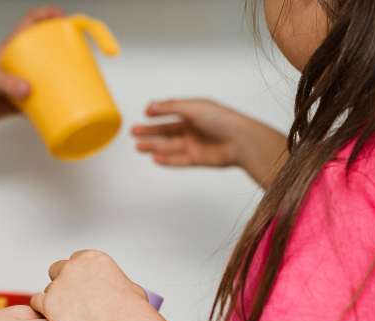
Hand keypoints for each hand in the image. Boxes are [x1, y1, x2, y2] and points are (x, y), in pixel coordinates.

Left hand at [0, 6, 65, 124]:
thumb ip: (6, 84)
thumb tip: (28, 90)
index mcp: (10, 49)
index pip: (31, 22)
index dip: (49, 15)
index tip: (67, 20)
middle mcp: (16, 62)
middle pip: (44, 48)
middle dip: (63, 48)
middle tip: (78, 57)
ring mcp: (17, 80)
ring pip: (44, 74)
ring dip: (59, 78)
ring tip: (76, 83)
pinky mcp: (16, 100)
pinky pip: (39, 99)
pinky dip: (50, 103)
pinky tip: (60, 109)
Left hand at [30, 250, 151, 320]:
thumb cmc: (130, 310)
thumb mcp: (131, 288)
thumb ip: (119, 285)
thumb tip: (123, 291)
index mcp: (93, 259)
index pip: (75, 260)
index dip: (77, 275)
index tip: (80, 286)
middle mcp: (73, 267)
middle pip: (57, 269)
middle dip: (61, 283)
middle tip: (69, 301)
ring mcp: (59, 284)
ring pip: (48, 289)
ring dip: (54, 300)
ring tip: (66, 317)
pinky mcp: (49, 302)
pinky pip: (36, 302)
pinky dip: (42, 310)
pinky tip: (51, 319)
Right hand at [132, 99, 287, 187]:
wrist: (240, 141)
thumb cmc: (222, 120)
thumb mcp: (193, 107)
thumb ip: (171, 107)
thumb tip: (151, 105)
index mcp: (194, 112)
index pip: (171, 111)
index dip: (158, 112)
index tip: (145, 113)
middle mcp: (193, 128)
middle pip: (166, 130)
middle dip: (150, 131)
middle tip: (134, 132)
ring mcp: (195, 144)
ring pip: (169, 146)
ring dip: (154, 146)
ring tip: (138, 147)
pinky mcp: (197, 159)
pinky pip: (178, 160)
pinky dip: (166, 160)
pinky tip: (154, 158)